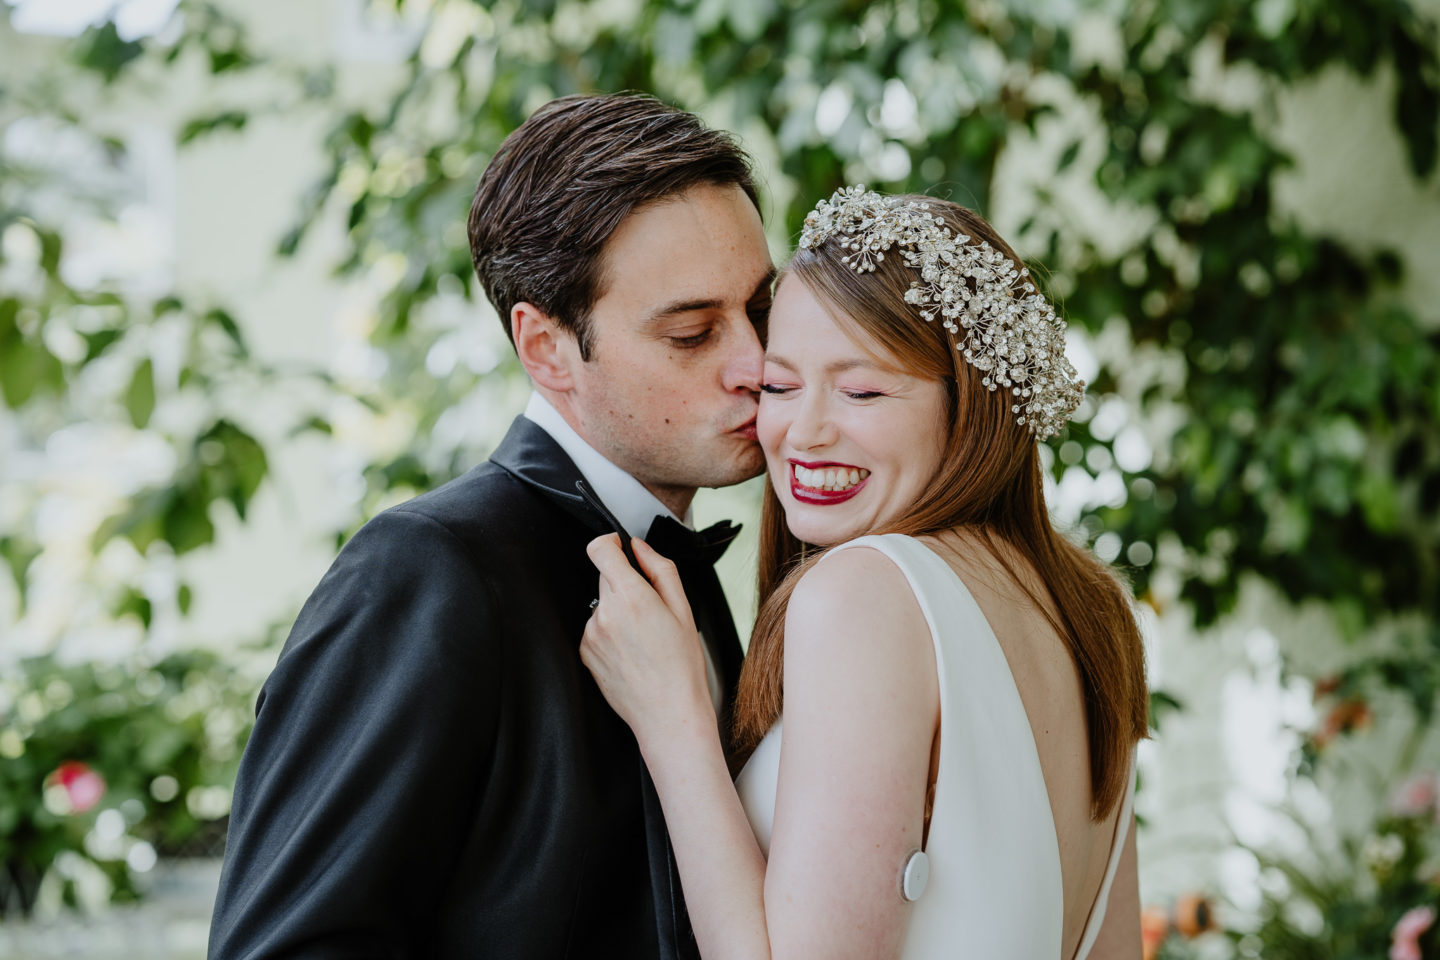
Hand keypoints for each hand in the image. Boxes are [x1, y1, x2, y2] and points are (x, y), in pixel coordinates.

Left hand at [582, 535, 712, 744]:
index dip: (610, 542)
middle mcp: (605, 613)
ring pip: (601, 604)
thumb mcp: (683, 609)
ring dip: (617, 611)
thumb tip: (639, 547)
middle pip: (605, 578)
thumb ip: (660, 569)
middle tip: (650, 611)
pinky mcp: (585, 651)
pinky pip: (595, 627)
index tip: (620, 547)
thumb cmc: (681, 665)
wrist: (668, 713)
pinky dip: (610, 632)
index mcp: (631, 597)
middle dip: (625, 584)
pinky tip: (631, 652)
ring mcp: (591, 634)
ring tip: (643, 639)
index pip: (600, 550)